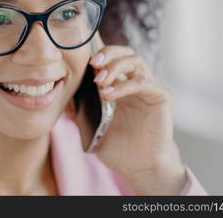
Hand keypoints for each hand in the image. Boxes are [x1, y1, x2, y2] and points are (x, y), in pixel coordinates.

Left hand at [76, 33, 186, 194]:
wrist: (139, 168)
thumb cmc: (118, 149)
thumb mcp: (92, 128)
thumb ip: (79, 112)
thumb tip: (62, 97)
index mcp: (121, 86)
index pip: (112, 59)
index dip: (99, 55)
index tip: (83, 61)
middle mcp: (136, 84)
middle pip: (125, 53)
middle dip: (108, 54)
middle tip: (93, 64)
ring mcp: (149, 89)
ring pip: (135, 61)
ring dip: (115, 66)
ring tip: (100, 80)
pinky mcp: (160, 97)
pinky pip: (143, 83)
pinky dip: (124, 85)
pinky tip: (108, 95)